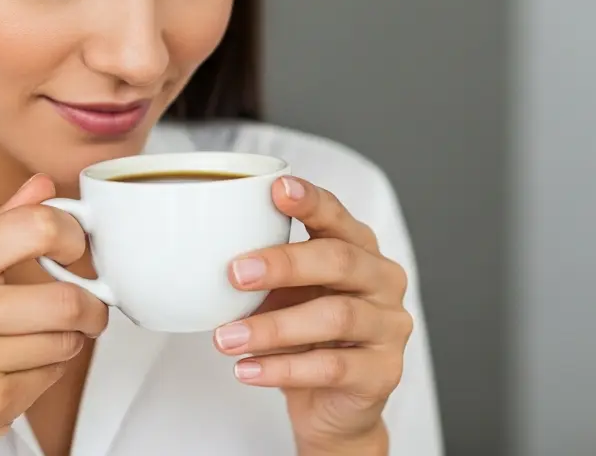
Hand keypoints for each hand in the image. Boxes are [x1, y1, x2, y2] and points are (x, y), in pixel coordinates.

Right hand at [0, 175, 109, 455]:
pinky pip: (52, 377)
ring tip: (37, 343)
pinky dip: (47, 375)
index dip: (74, 237)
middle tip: (87, 310)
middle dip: (90, 308)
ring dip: (66, 343)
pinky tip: (16, 371)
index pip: (36, 226)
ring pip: (67, 341)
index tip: (78, 250)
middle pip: (67, 297)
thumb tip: (42, 187)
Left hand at [213, 176, 412, 454]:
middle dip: (283, 264)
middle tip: (234, 273)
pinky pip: (331, 366)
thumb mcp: (283, 296)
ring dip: (273, 326)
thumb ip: (264, 271)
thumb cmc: (307, 337)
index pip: (337, 216)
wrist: (333, 405)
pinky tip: (247, 369)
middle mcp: (382, 280)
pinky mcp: (383, 372)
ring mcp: (389, 326)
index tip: (277, 189)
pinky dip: (282, 369)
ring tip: (226, 337)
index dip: (310, 201)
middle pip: (339, 260)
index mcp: (359, 249)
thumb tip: (205, 253)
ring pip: (336, 316)